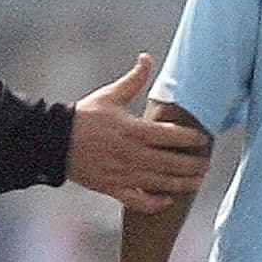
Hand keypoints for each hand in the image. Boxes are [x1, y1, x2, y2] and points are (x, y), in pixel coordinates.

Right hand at [66, 54, 211, 213]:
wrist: (54, 141)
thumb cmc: (85, 117)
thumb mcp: (111, 95)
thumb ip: (134, 79)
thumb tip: (146, 57)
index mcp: (135, 130)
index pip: (172, 136)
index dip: (192, 138)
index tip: (203, 139)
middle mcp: (133, 155)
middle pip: (172, 163)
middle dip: (194, 165)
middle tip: (207, 164)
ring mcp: (124, 174)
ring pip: (161, 183)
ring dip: (182, 183)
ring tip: (197, 181)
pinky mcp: (113, 188)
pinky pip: (138, 200)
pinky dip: (154, 203)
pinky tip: (167, 200)